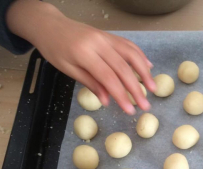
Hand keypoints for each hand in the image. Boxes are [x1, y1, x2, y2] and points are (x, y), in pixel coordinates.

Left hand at [6, 0, 155, 114]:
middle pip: (123, 68)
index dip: (121, 95)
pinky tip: (148, 67)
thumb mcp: (68, 70)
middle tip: (145, 105)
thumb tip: (108, 101)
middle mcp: (99, 43)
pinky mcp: (110, 35)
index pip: (108, 78)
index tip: (130, 110)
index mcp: (84, 54)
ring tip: (153, 88)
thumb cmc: (54, 49)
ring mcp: (106, 37)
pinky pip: (129, 45)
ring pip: (131, 54)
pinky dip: (141, 56)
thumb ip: (90, 83)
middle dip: (136, 89)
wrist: (50, 25)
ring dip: (144, 72)